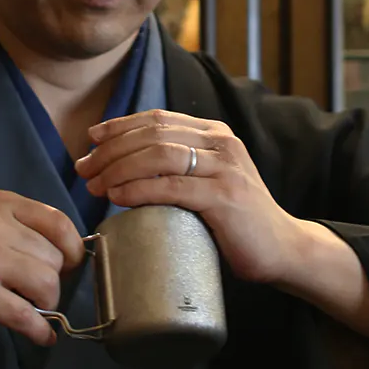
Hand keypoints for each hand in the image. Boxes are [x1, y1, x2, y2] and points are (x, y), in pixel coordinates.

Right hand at [0, 189, 86, 344]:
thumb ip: (14, 225)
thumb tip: (63, 251)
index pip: (58, 222)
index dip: (72, 248)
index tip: (69, 265)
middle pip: (54, 257)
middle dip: (54, 281)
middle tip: (39, 293)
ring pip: (46, 284)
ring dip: (47, 304)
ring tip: (33, 309)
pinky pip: (26, 316)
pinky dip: (39, 330)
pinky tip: (41, 335)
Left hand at [75, 109, 302, 286]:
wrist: (284, 250)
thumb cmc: (238, 221)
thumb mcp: (210, 181)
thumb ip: (180, 169)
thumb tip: (125, 170)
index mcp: (215, 134)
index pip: (158, 119)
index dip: (119, 126)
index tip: (91, 141)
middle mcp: (221, 144)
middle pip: (152, 134)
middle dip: (110, 150)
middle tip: (84, 170)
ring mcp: (225, 169)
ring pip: (158, 155)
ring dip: (118, 168)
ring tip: (95, 186)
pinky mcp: (225, 198)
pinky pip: (172, 187)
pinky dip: (139, 190)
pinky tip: (118, 197)